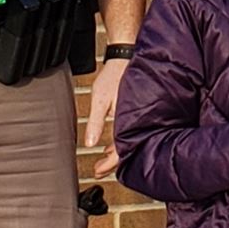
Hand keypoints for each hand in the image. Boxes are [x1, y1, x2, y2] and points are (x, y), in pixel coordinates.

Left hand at [83, 54, 129, 175]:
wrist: (126, 57)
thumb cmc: (115, 74)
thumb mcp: (100, 100)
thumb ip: (96, 123)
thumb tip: (90, 144)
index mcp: (128, 120)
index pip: (121, 150)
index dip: (110, 164)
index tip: (99, 171)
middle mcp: (137, 121)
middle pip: (127, 149)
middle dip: (112, 162)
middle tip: (99, 169)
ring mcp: (139, 117)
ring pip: (129, 141)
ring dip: (116, 151)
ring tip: (103, 159)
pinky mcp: (138, 112)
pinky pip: (132, 131)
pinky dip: (122, 140)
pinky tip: (113, 142)